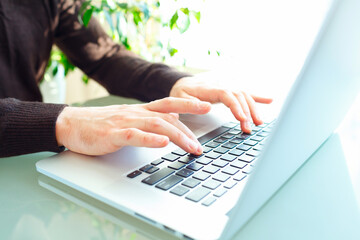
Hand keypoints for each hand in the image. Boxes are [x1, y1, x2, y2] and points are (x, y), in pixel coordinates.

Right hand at [56, 97, 210, 155]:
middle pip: (167, 117)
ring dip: (176, 137)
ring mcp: (124, 122)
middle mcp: (135, 113)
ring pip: (155, 126)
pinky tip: (162, 144)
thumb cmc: (101, 124)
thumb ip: (148, 122)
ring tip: (191, 147)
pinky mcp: (112, 135)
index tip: (206, 106)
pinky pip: (134, 135)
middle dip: (187, 131)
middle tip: (200, 146)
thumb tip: (169, 129)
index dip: (188, 105)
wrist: (72, 124)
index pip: (169, 105)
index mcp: (140, 110)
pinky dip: (149, 139)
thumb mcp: (129, 120)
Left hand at [170, 77, 272, 132]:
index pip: (227, 95)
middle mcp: (220, 86)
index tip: (242, 119)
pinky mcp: (229, 92)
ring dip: (253, 108)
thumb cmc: (180, 93)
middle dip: (246, 112)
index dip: (236, 106)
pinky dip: (257, 97)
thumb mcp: (179, 99)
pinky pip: (245, 93)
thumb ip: (191, 103)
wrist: (182, 84)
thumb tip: (207, 107)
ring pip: (244, 95)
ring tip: (259, 123)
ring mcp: (226, 88)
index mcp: (208, 88)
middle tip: (249, 128)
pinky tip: (269, 100)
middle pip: (239, 96)